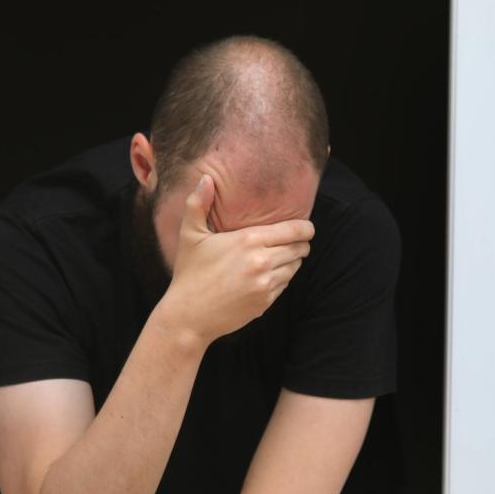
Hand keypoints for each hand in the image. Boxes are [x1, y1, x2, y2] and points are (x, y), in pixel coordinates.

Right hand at [160, 175, 313, 343]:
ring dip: (292, 261)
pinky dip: (281, 278)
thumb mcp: (190, 235)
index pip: (295, 230)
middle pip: (300, 248)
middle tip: (293, 241)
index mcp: (248, 240)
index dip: (305, 228)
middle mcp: (262, 262)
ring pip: (295, 267)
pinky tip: (266, 275)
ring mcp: (266, 284)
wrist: (189, 315)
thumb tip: (206, 178)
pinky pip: (285, 284)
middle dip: (300, 244)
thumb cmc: (189, 272)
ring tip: (279, 256)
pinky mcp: (266, 302)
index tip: (306, 228)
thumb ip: (197, 204)